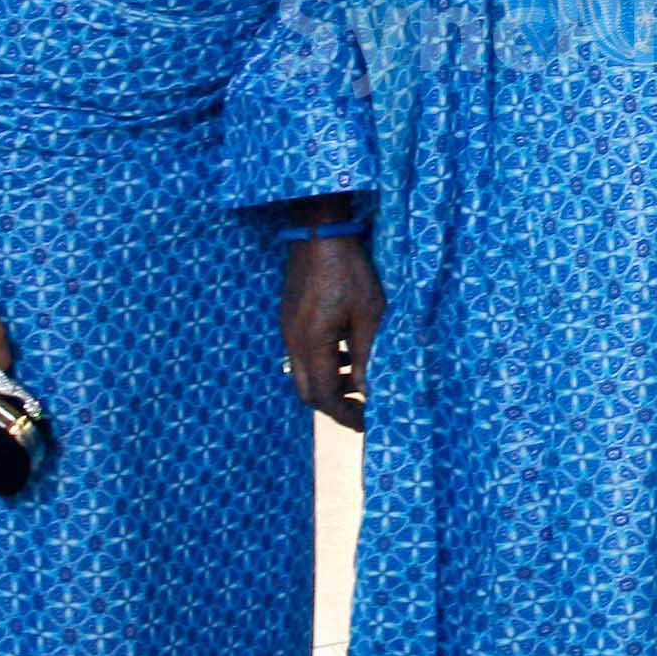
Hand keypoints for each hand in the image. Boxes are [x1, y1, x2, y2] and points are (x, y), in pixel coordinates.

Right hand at [280, 232, 382, 431]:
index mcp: (312, 343)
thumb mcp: (368, 314)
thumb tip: (367, 390)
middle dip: (334, 405)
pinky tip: (345, 355)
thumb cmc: (349, 270)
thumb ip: (365, 355)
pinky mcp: (290, 320)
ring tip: (357, 382)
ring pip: (303, 375)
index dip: (345, 414)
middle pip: (307, 392)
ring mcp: (288, 330)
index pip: (324, 396)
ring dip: (328, 385)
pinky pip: (302, 355)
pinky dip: (322, 365)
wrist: (319, 232)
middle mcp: (293, 342)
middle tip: (361, 408)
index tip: (366, 423)